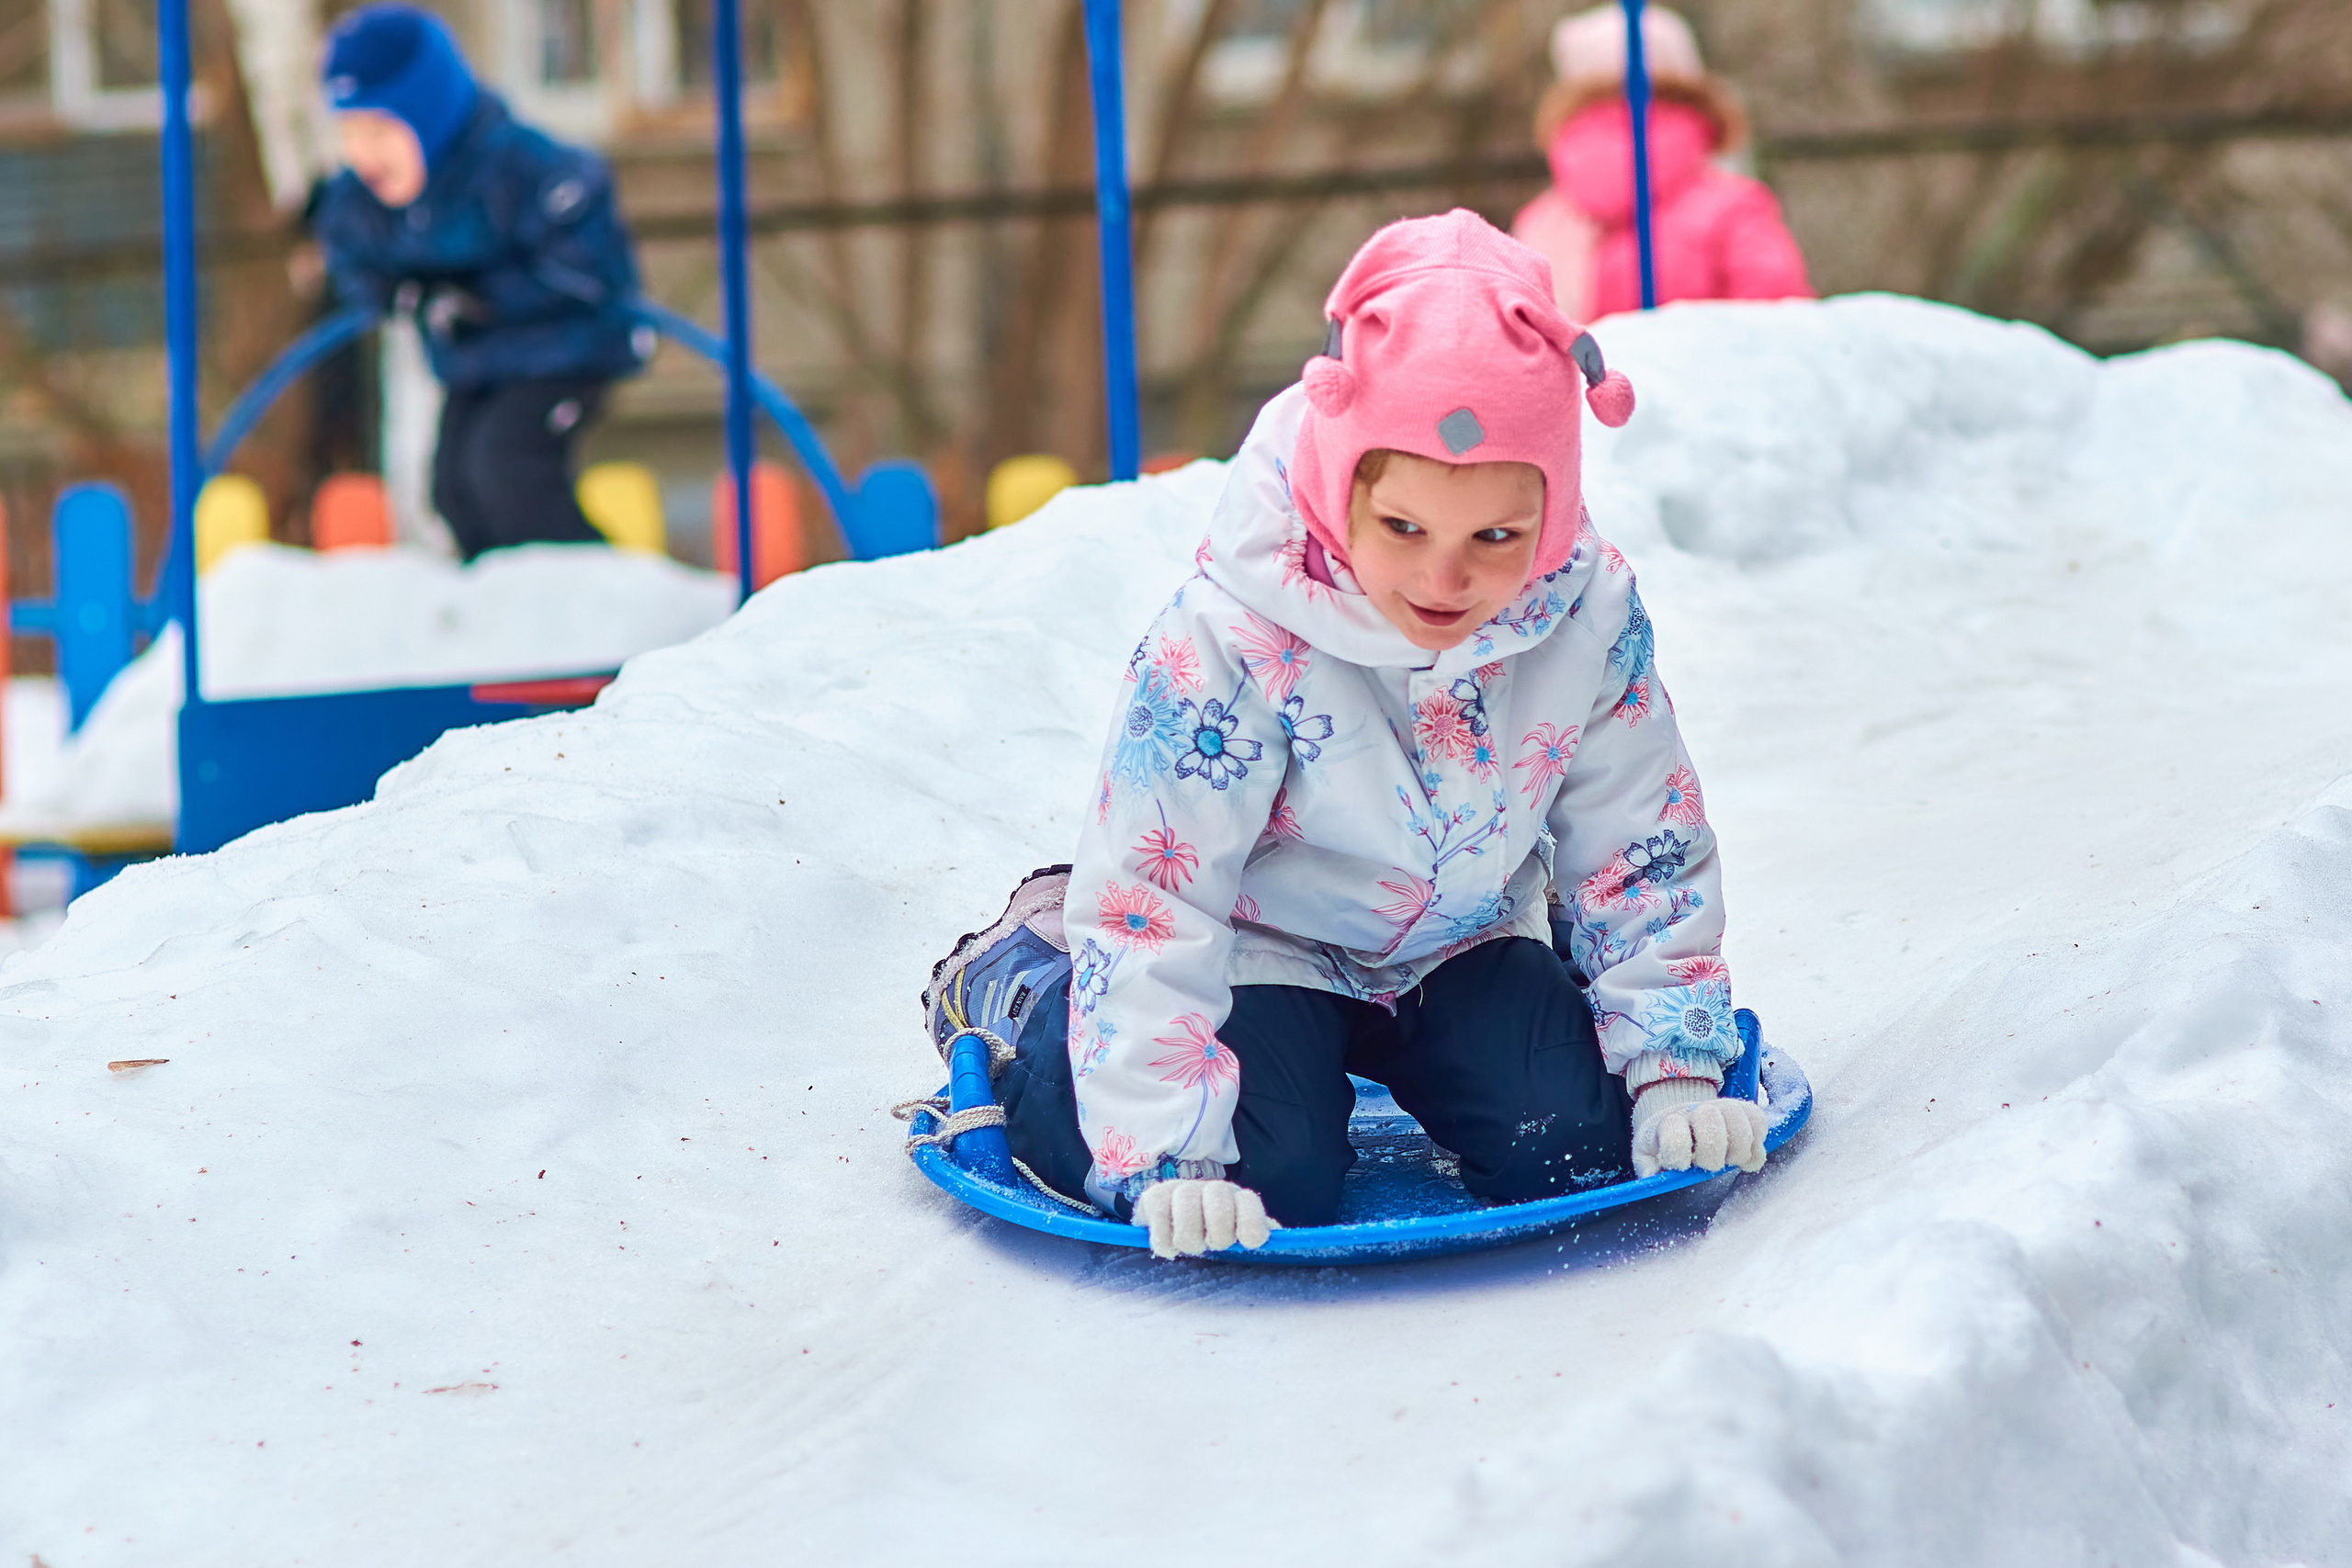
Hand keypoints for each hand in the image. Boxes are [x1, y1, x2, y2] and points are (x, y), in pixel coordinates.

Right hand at [1134, 1180, 1277, 1257]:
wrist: (1177, 1226)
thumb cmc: (1218, 1240)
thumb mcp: (1243, 1241)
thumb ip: (1259, 1238)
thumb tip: (1277, 1239)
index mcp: (1239, 1201)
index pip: (1249, 1202)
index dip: (1249, 1223)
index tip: (1246, 1244)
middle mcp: (1213, 1190)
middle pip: (1218, 1200)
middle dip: (1217, 1232)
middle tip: (1212, 1246)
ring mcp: (1182, 1189)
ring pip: (1186, 1201)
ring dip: (1188, 1235)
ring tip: (1189, 1247)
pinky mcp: (1155, 1196)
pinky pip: (1156, 1209)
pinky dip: (1163, 1237)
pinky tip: (1169, 1247)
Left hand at [1632, 1079, 1767, 1178]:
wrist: (1682, 1118)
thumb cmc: (1666, 1144)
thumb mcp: (1649, 1155)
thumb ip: (1648, 1167)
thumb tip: (1653, 1176)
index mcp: (1668, 1123)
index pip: (1674, 1135)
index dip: (1678, 1155)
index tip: (1681, 1166)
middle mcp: (1696, 1110)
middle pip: (1710, 1120)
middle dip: (1712, 1153)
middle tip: (1709, 1165)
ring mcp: (1722, 1107)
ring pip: (1738, 1120)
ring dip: (1738, 1149)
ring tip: (1730, 1161)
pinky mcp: (1745, 1110)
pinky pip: (1759, 1121)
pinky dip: (1757, 1144)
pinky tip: (1746, 1156)